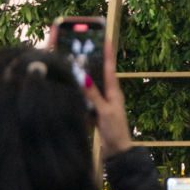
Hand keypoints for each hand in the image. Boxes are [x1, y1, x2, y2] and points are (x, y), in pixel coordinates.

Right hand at [84, 40, 131, 158]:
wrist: (118, 152)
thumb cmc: (115, 130)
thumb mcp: (104, 111)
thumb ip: (93, 95)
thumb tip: (83, 76)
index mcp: (114, 91)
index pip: (109, 68)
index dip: (107, 53)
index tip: (105, 38)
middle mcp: (109, 94)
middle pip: (100, 74)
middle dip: (93, 61)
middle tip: (84, 47)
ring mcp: (103, 103)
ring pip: (93, 85)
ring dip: (85, 76)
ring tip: (75, 62)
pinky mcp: (97, 112)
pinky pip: (88, 98)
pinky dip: (81, 92)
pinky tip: (72, 86)